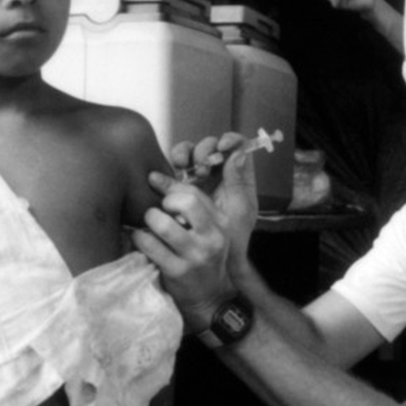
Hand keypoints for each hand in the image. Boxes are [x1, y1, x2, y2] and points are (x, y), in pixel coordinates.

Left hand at [134, 136, 256, 331]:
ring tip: (148, 226)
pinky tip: (141, 241)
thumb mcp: (206, 232)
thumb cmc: (203, 259)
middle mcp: (212, 238)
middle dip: (164, 202)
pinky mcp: (177, 271)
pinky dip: (140, 239)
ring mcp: (195, 256)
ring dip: (149, 221)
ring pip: (163, 224)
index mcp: (221, 224)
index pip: (194, 193)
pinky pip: (149, 246)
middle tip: (158, 211)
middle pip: (184, 202)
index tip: (155, 185)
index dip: (171, 186)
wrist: (210, 299)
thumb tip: (153, 177)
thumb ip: (187, 205)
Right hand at [169, 132, 257, 262]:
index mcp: (237, 176)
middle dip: (204, 150)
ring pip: (189, 153)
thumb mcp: (239, 213)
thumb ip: (238, 183)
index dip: (230, 140)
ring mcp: (197, 180)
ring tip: (181, 165)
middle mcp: (217, 173)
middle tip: (202, 167)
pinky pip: (172, 172)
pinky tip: (166, 176)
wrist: (211, 265)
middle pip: (210, 145)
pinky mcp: (178, 189)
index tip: (223, 146)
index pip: (237, 145)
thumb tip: (239, 153)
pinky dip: (169, 168)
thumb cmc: (232, 240)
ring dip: (184, 153)